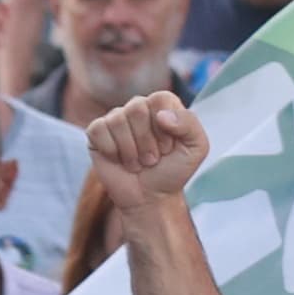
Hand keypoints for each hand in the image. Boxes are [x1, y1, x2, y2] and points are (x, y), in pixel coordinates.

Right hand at [87, 90, 207, 206]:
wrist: (151, 196)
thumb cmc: (174, 170)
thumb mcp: (196, 148)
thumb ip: (189, 124)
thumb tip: (161, 115)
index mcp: (164, 105)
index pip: (160, 98)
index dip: (165, 127)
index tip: (169, 146)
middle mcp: (139, 107)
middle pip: (136, 108)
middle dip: (147, 141)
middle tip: (153, 158)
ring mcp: (116, 119)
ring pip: (117, 120)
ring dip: (131, 150)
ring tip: (139, 162)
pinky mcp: (97, 132)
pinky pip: (98, 130)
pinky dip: (112, 151)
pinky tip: (120, 160)